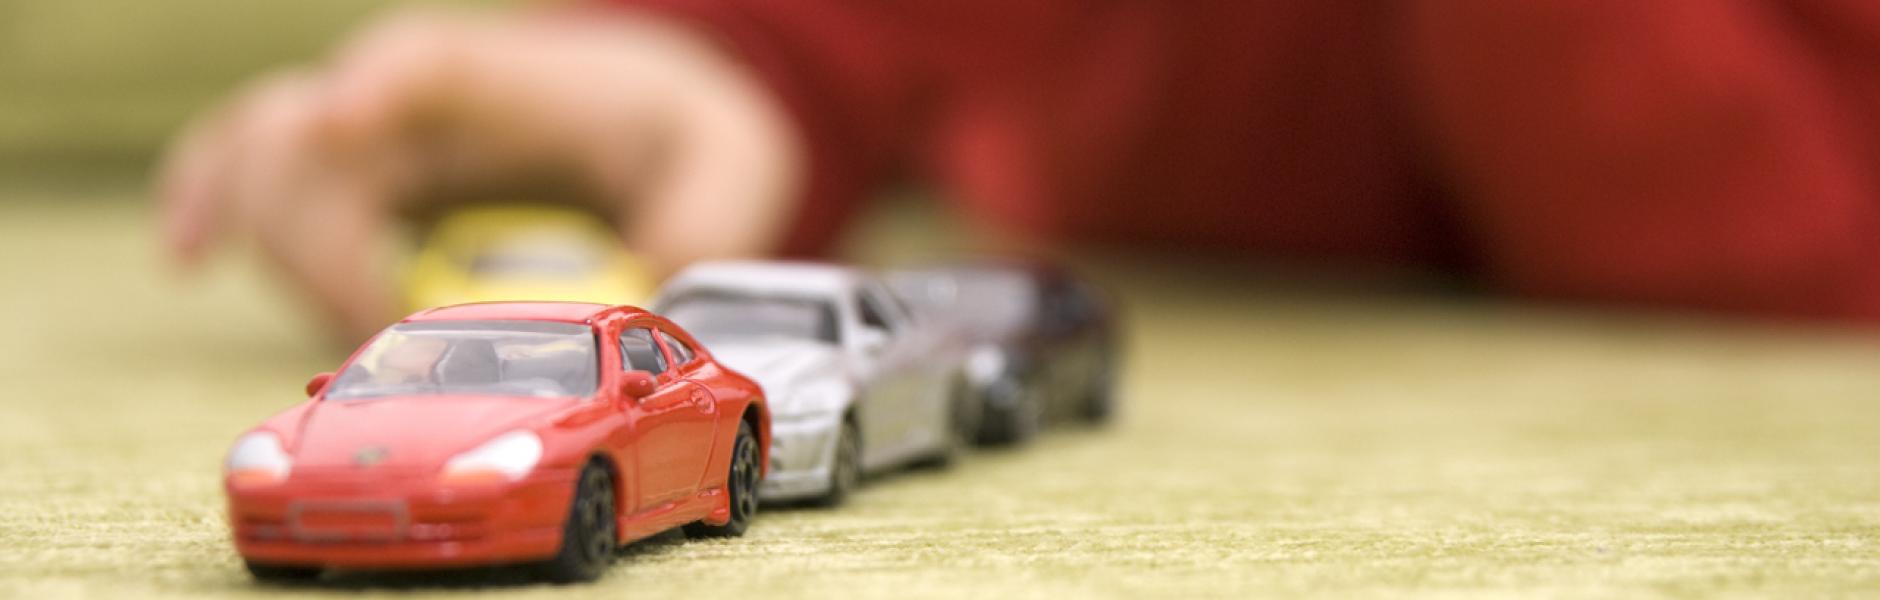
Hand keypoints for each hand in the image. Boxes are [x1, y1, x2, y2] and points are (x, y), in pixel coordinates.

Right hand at [156, 6, 803, 341]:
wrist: (649, 111)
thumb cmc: (680, 134)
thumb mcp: (727, 172)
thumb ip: (700, 226)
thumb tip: (648, 291)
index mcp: (508, 77)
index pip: (426, 66)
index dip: (377, 87)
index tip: (342, 116)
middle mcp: (416, 92)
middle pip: (313, 134)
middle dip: (326, 240)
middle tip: (386, 323)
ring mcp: (370, 128)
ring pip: (262, 155)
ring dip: (275, 247)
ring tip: (349, 319)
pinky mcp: (346, 171)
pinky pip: (243, 169)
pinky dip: (206, 203)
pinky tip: (187, 256)